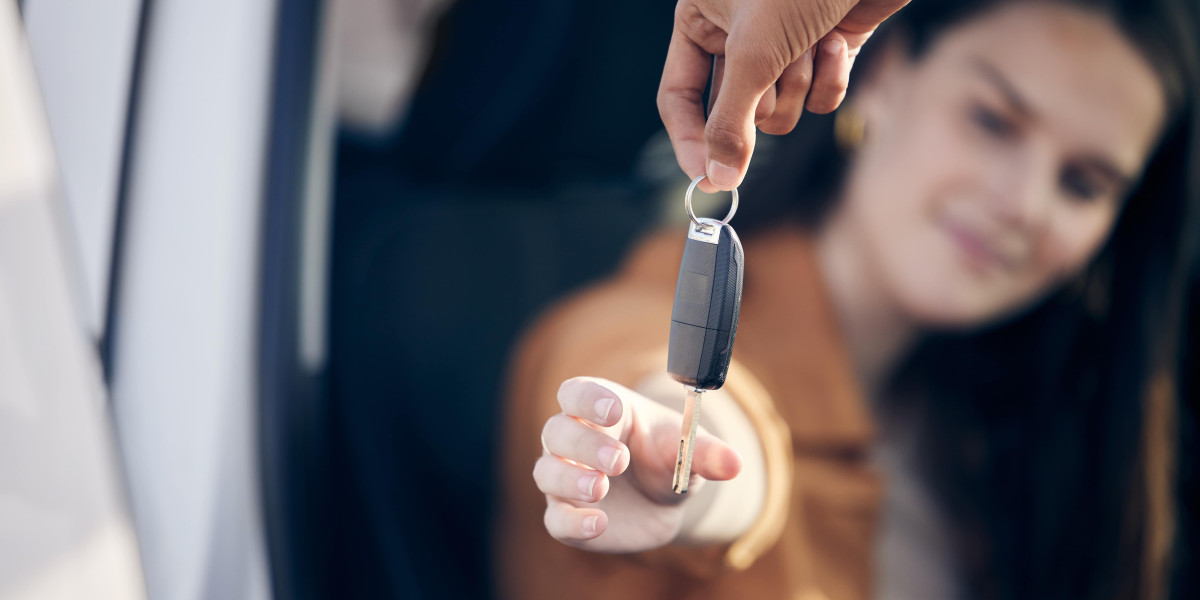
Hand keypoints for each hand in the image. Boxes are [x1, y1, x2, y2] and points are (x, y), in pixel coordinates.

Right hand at [535, 377, 741, 551]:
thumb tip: (734, 463)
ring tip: (600, 488)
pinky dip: (573, 522)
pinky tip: (599, 524)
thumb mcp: (690, 449)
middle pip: (558, 432)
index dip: (588, 400)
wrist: (665, 499)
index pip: (576, 392)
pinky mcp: (567, 515)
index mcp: (598, 407)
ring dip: (570, 479)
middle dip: (584, 445)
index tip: (613, 411)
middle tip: (618, 461)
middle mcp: (572, 439)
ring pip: (547, 473)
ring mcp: (565, 478)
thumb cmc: (669, 457)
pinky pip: (556, 519)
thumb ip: (707, 453)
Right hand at [657, 0, 909, 190]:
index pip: (678, 97)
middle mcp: (736, 35)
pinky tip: (838, 39)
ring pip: (779, 110)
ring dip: (799, 84)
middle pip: (735, 111)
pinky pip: (819, 99)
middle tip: (779, 62)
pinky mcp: (825, 51)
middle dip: (764, 95)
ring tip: (813, 39)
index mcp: (700, 21)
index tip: (708, 180)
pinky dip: (831, 78)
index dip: (690, 140)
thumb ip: (730, 120)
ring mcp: (783, 46)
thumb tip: (717, 180)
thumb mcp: (754, 51)